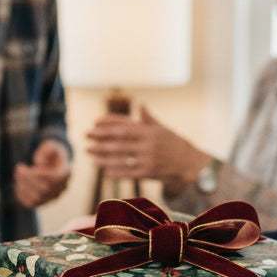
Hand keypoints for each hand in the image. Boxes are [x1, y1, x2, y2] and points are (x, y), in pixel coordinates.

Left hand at [14, 139, 70, 209]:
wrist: (51, 164)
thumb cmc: (50, 153)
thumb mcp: (50, 145)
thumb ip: (46, 150)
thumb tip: (39, 163)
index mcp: (65, 173)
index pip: (54, 179)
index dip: (39, 174)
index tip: (28, 165)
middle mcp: (61, 188)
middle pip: (44, 189)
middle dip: (27, 179)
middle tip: (18, 167)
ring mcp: (52, 197)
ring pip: (36, 198)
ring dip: (23, 186)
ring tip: (18, 174)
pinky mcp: (42, 202)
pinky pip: (31, 203)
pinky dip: (21, 194)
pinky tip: (18, 183)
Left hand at [85, 105, 207, 187]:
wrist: (190, 163)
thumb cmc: (174, 143)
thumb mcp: (162, 129)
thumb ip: (148, 119)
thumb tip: (140, 104)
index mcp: (149, 131)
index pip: (125, 125)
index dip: (108, 123)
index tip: (94, 122)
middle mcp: (148, 143)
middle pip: (119, 141)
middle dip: (101, 138)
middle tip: (86, 136)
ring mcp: (148, 158)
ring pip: (121, 157)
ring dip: (103, 156)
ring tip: (90, 154)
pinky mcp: (149, 172)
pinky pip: (128, 173)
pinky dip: (116, 172)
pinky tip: (104, 171)